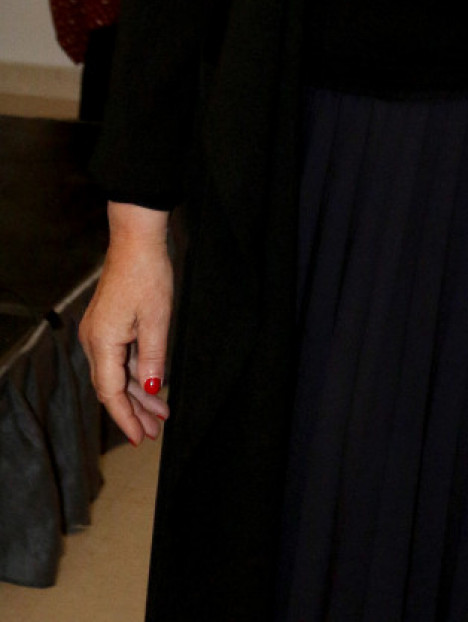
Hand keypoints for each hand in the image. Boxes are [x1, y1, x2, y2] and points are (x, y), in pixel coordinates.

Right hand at [79, 202, 172, 445]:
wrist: (136, 240)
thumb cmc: (147, 274)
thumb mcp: (157, 319)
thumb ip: (152, 358)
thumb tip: (152, 388)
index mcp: (102, 342)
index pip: (110, 392)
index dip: (126, 418)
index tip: (140, 437)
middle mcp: (94, 340)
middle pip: (112, 387)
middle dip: (135, 411)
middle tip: (156, 431)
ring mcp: (100, 332)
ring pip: (117, 373)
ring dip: (138, 393)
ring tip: (161, 413)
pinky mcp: (109, 324)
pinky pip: (120, 358)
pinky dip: (137, 373)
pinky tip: (153, 384)